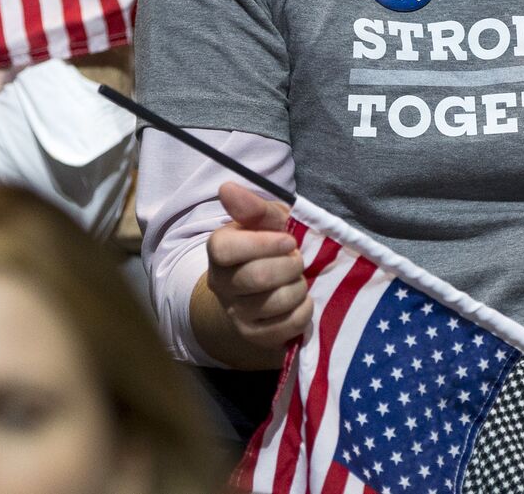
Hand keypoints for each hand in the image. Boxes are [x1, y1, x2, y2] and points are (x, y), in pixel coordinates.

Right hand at [204, 182, 310, 349]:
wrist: (270, 285)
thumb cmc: (272, 244)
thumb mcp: (269, 221)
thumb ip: (254, 207)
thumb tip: (227, 188)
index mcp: (220, 249)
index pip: (227, 248)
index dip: (264, 244)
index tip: (289, 240)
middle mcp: (221, 283)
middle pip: (256, 277)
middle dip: (290, 265)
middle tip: (298, 259)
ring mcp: (236, 313)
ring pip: (274, 303)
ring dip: (299, 287)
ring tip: (298, 279)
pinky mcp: (255, 336)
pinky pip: (286, 327)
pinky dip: (303, 312)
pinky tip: (302, 301)